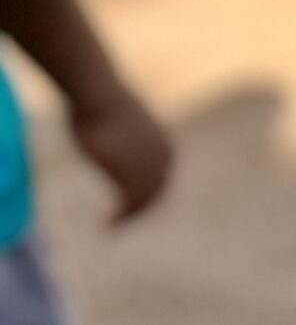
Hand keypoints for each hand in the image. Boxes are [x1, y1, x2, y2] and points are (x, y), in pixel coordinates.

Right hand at [72, 86, 173, 224]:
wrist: (100, 96)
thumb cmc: (102, 103)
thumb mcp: (120, 120)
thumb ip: (123, 134)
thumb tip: (111, 128)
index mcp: (166, 144)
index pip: (164, 178)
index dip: (151, 195)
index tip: (132, 206)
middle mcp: (165, 158)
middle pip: (158, 193)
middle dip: (142, 209)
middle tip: (121, 223)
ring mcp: (151, 168)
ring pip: (146, 202)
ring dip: (129, 217)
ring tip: (111, 228)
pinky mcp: (133, 177)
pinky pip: (131, 205)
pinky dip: (120, 219)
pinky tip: (106, 226)